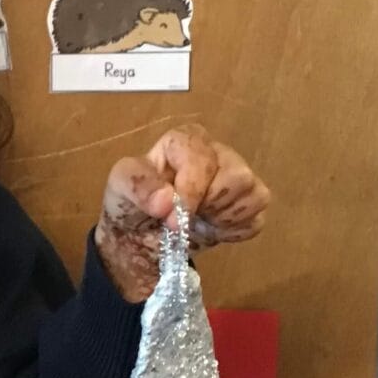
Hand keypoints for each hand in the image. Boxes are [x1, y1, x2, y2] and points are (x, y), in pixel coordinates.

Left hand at [94, 124, 269, 301]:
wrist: (139, 236)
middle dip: (207, 205)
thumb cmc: (131, 202)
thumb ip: (138, 186)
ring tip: (196, 218)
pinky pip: (257, 219)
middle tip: (182, 214)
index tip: (171, 216)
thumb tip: (167, 201)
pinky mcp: (250, 205)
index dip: (191, 190)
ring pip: (254, 195)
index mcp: (187, 141)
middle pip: (237, 176)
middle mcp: (219, 153)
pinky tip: (210, 227)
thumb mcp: (120, 186)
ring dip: (221, 217)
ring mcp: (238, 179)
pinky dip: (232, 232)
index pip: (204, 158)